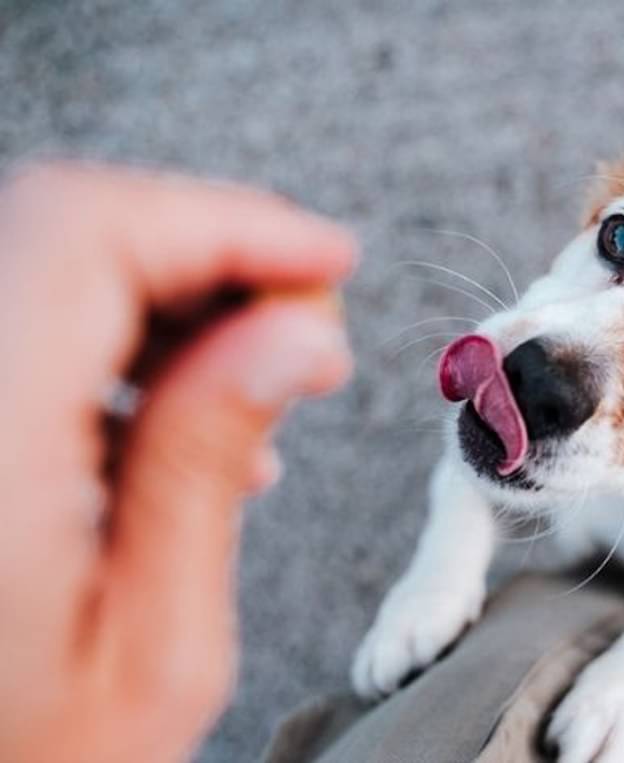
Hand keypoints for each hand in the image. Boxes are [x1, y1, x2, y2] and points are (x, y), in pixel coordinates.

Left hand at [0, 163, 355, 761]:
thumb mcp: (155, 647)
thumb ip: (205, 463)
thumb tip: (294, 333)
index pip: (88, 237)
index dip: (227, 222)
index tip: (327, 260)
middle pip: (60, 230)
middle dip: (206, 250)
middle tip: (307, 318)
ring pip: (40, 267)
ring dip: (164, 296)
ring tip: (256, 382)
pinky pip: (21, 332)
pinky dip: (110, 340)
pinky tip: (173, 419)